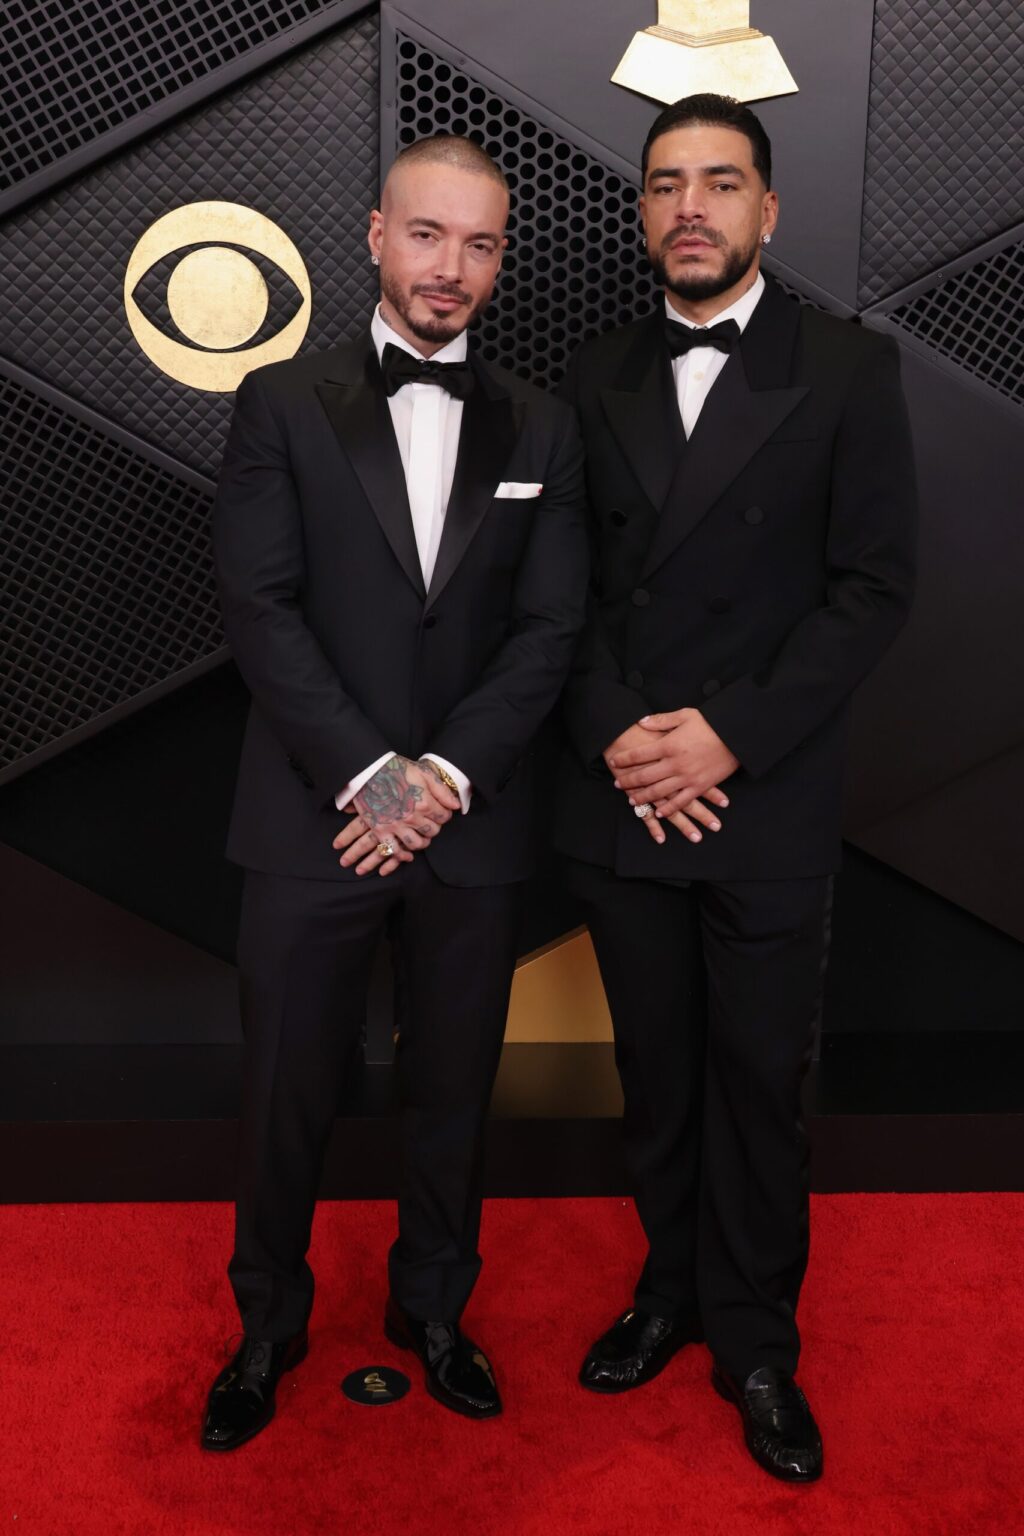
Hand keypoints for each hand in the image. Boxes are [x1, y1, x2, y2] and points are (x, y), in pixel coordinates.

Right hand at [332, 755, 459, 876]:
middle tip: (430, 822)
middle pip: (432, 831)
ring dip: (422, 842)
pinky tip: (407, 854)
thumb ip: (442, 790)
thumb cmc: (397, 769)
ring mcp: (396, 825)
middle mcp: (412, 817)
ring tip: (421, 836)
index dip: (444, 814)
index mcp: (424, 802)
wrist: (369, 771)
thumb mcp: (423, 773)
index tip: (440, 811)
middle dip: (434, 826)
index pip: (444, 817)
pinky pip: (394, 851)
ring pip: (416, 844)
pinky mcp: (380, 830)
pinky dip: (402, 856)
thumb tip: (456, 806)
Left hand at [604, 720, 728, 845]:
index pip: (639, 754)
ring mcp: (687, 778)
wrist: (737, 735)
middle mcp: (675, 764)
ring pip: (659, 792)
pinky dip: (669, 809)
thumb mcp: (685, 715)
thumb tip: (641, 722)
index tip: (614, 761)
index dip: (624, 759)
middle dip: (628, 781)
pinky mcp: (700, 787)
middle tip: (617, 784)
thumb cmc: (711, 723)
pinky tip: (659, 813)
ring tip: (631, 800)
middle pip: (644, 776)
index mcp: (668, 745)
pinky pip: (681, 802)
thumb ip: (661, 720)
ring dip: (643, 797)